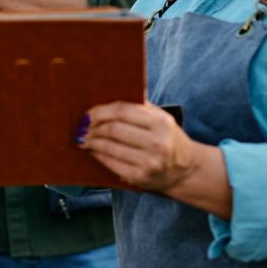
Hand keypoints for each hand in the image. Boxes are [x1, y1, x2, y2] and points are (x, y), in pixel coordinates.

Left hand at [79, 102, 232, 217]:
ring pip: (109, 147)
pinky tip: (93, 150)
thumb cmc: (168, 138)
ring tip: (83, 138)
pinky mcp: (139, 177)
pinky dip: (98, 155)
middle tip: (82, 127)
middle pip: (113, 129)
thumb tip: (110, 90)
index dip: (100, 111)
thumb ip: (140, 105)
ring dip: (92, 142)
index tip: (88, 113)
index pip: (122, 111)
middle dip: (92, 127)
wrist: (185, 170)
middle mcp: (156, 142)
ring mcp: (148, 162)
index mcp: (160, 122)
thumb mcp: (161, 117)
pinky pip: (111, 163)